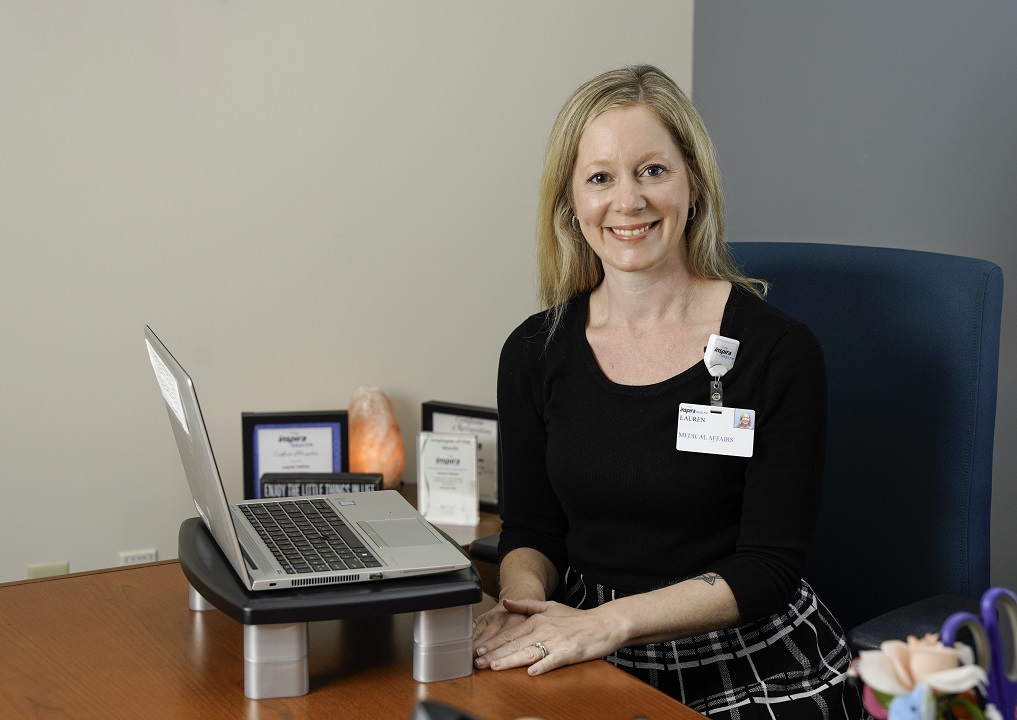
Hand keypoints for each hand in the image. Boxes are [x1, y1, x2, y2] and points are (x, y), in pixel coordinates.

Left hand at [473, 598, 621, 675]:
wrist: (604, 623)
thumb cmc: (577, 618)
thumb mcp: (550, 606)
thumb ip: (526, 605)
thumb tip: (505, 602)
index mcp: (538, 619)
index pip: (510, 633)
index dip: (493, 643)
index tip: (477, 650)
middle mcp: (545, 628)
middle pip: (515, 644)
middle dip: (494, 654)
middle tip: (477, 663)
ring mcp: (557, 641)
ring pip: (529, 652)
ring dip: (510, 660)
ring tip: (494, 667)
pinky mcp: (571, 652)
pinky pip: (554, 660)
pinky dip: (543, 666)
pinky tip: (532, 672)